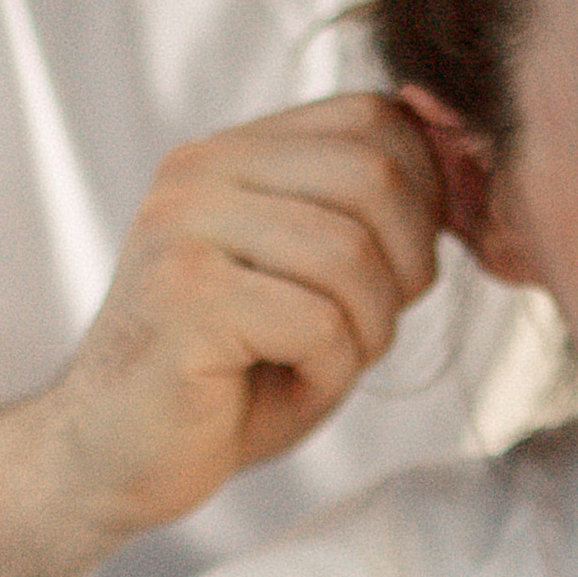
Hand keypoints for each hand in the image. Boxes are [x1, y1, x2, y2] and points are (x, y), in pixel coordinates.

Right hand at [44, 96, 444, 539]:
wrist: (112, 458)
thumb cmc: (228, 377)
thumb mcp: (310, 282)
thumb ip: (370, 219)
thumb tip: (465, 165)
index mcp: (232, 152)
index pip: (375, 118)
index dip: (424, 199)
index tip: (401, 273)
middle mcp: (199, 170)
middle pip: (374, 175)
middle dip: (406, 268)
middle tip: (370, 330)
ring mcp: (182, 227)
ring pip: (351, 254)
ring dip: (365, 332)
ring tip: (320, 362)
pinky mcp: (183, 296)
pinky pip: (318, 323)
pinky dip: (328, 372)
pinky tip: (281, 386)